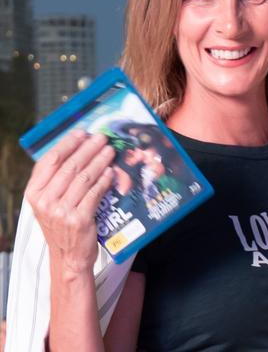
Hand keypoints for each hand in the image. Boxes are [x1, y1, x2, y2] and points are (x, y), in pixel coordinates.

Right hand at [25, 130, 114, 274]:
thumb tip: (77, 148)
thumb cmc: (62, 224)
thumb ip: (57, 179)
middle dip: (88, 149)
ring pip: (84, 177)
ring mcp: (61, 211)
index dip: (67, 144)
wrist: (69, 256)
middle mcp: (45, 201)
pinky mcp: (79, 219)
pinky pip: (95, 193)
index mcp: (34, 193)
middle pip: (69, 166)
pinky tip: (111, 172)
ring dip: (99, 161)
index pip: (50, 161)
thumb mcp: (50, 202)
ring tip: (110, 151)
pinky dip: (104, 180)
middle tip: (102, 138)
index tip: (82, 133)